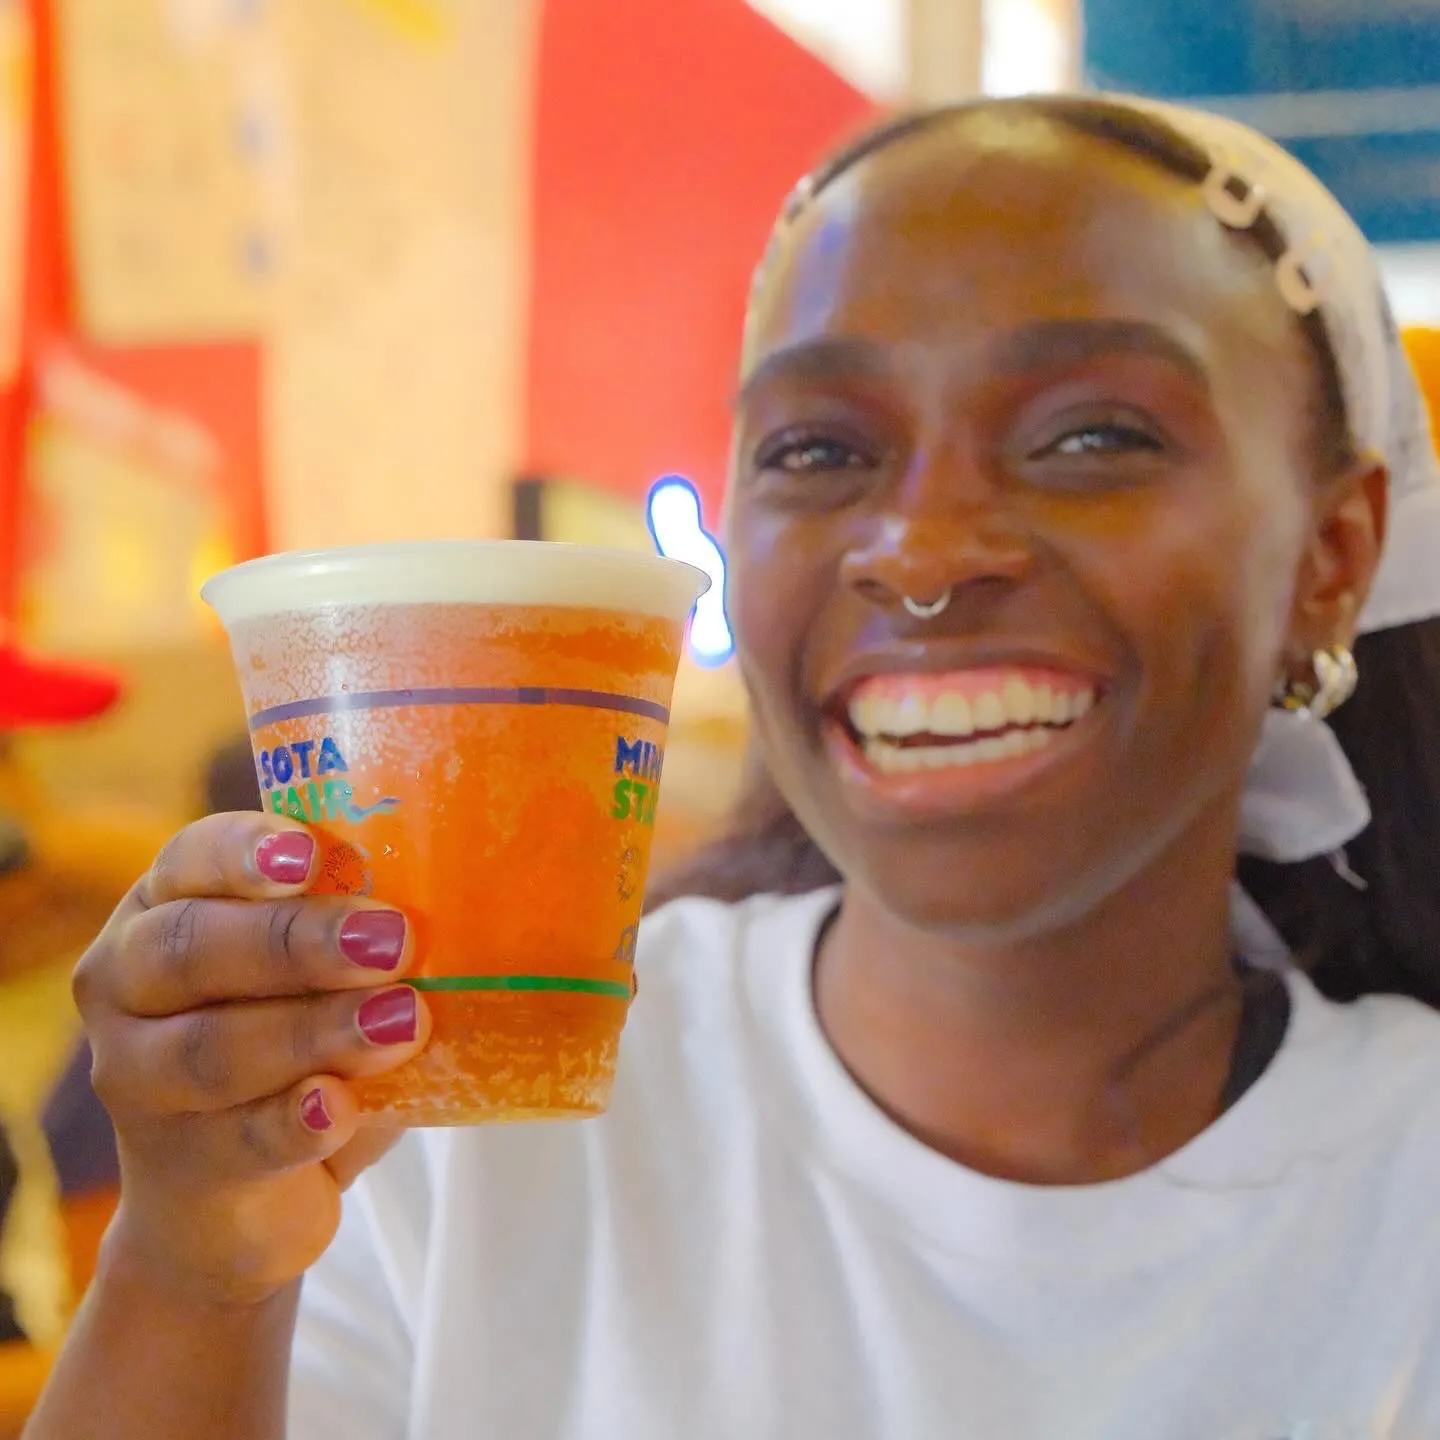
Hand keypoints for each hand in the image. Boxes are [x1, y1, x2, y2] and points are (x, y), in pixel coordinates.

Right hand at [73, 813, 431, 1305]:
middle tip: (391, 939)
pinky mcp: (176, 1167)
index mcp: (164, 905)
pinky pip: (238, 1139)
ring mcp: (136, 1080)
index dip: (243, 852)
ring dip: (314, 1030)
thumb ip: (360, 935)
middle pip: (193, 948)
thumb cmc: (296, 1044)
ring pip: (211, 1048)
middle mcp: (127, 983)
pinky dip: (296, 1120)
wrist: (236, 1197)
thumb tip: (460, 906)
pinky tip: (342, 1106)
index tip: (306, 855)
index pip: (190, 859)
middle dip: (296, 941)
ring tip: (402, 1020)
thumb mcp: (324, 975)